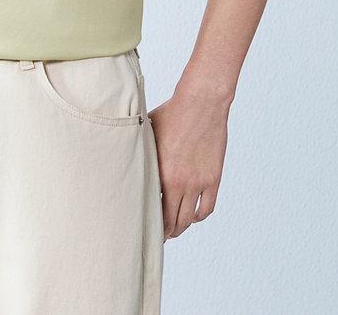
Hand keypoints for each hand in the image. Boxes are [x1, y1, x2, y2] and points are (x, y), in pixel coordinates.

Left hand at [147, 87, 229, 241]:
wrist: (201, 103)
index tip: (144, 227)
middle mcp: (179, 182)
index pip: (152, 209)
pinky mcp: (213, 178)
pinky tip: (193, 215)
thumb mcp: (147, 130)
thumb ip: (140, 148)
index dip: (148, 223)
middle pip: (171, 221)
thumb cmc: (171, 113)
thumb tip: (124, 149)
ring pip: (189, 219)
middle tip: (159, 235)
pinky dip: (199, 216)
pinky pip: (206, 208)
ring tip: (175, 229)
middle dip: (165, 232)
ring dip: (181, 228)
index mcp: (160, 172)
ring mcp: (198, 182)